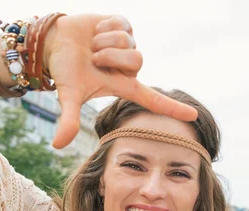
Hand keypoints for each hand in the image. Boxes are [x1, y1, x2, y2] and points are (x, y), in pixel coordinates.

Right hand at [43, 14, 198, 148]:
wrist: (55, 42)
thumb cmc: (65, 71)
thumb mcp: (68, 95)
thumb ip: (68, 120)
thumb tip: (57, 145)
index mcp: (123, 87)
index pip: (153, 100)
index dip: (173, 109)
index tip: (194, 117)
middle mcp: (129, 68)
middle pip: (136, 61)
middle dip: (109, 57)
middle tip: (93, 58)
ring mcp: (129, 46)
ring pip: (128, 42)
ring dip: (103, 42)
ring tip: (92, 46)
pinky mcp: (125, 26)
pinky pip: (123, 25)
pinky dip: (104, 27)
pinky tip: (95, 32)